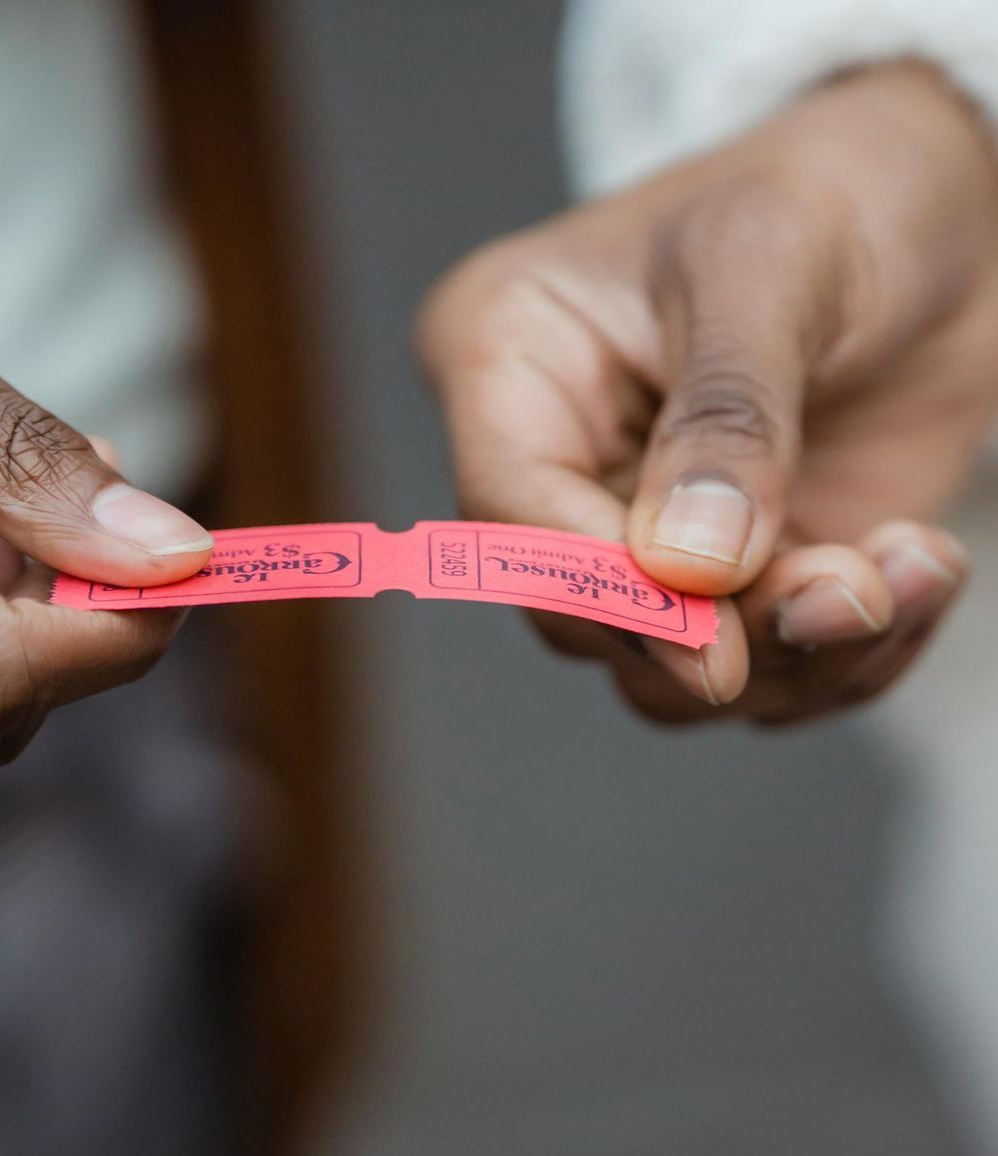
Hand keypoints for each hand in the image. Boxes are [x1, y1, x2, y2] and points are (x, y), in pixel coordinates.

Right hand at [420, 61, 997, 723]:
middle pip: (580, 611)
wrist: (945, 210)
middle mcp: (559, 459)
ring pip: (663, 669)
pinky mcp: (728, 579)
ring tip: (908, 569)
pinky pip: (754, 672)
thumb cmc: (834, 186)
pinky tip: (916, 572)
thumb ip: (728, 419)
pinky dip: (843, 656)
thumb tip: (688, 568)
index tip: (712, 648)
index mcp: (511, 359)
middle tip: (849, 589)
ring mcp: (642, 529)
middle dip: (720, 632)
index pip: (509, 512)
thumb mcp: (771, 263)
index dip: (602, 591)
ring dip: (793, 656)